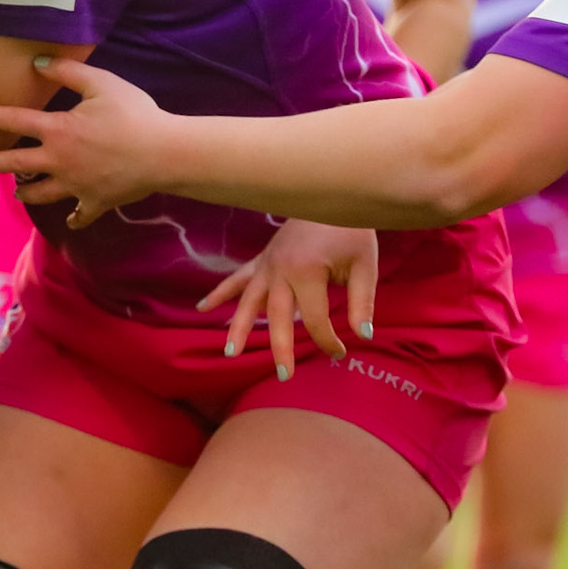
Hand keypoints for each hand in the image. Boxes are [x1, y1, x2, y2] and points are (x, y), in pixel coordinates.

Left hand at [0, 57, 171, 227]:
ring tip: (16, 192)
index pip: (13, 120)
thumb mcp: (101, 83)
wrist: (164, 154)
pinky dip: (74, 218)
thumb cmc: (133, 114)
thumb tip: (37, 62)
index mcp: (58, 130)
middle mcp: (59, 161)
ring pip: (41, 194)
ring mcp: (76, 185)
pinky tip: (70, 220)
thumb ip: (66, 71)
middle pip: (15, 164)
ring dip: (26, 193)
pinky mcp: (96, 201)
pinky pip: (80, 215)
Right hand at [198, 221, 377, 378]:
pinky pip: (238, 278)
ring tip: (229, 352)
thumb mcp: (365, 264)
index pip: (314, 318)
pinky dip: (220, 292)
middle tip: (284, 375)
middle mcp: (281, 269)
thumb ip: (362, 302)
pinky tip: (203, 308)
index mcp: (307, 271)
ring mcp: (268, 263)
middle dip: (280, 347)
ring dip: (238, 326)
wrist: (335, 193)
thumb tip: (364, 335)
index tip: (341, 352)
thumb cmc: (352, 229)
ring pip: (248, 300)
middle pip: (276, 316)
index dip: (327, 340)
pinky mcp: (263, 259)